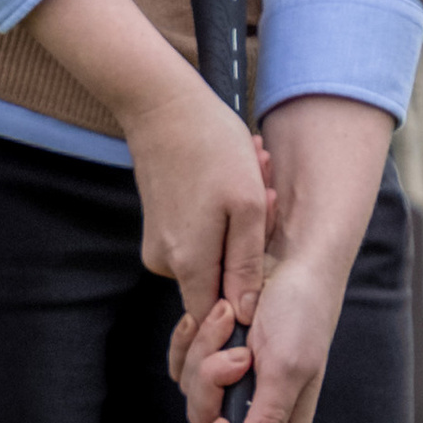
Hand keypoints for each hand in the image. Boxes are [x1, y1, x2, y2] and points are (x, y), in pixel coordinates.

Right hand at [23, 0, 270, 332]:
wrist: (161, 105)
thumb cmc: (212, 147)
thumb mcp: (246, 205)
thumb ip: (246, 264)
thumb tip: (245, 313)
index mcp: (189, 263)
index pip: (216, 317)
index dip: (244, 303)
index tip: (264, 259)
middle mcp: (164, 263)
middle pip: (218, 281)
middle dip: (249, 244)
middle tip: (265, 193)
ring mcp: (157, 245)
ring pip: (211, 254)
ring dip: (239, 222)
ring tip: (251, 174)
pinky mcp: (157, 228)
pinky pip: (197, 236)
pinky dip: (221, 213)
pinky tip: (233, 174)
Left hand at [176, 93, 393, 422]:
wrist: (290, 253)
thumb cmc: (300, 309)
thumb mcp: (287, 367)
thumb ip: (266, 420)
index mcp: (279, 422)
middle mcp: (253, 406)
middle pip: (204, 422)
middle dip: (212, 382)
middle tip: (238, 351)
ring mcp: (231, 379)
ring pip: (190, 386)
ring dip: (205, 347)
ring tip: (231, 315)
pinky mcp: (212, 351)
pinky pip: (182, 359)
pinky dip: (192, 335)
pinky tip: (215, 312)